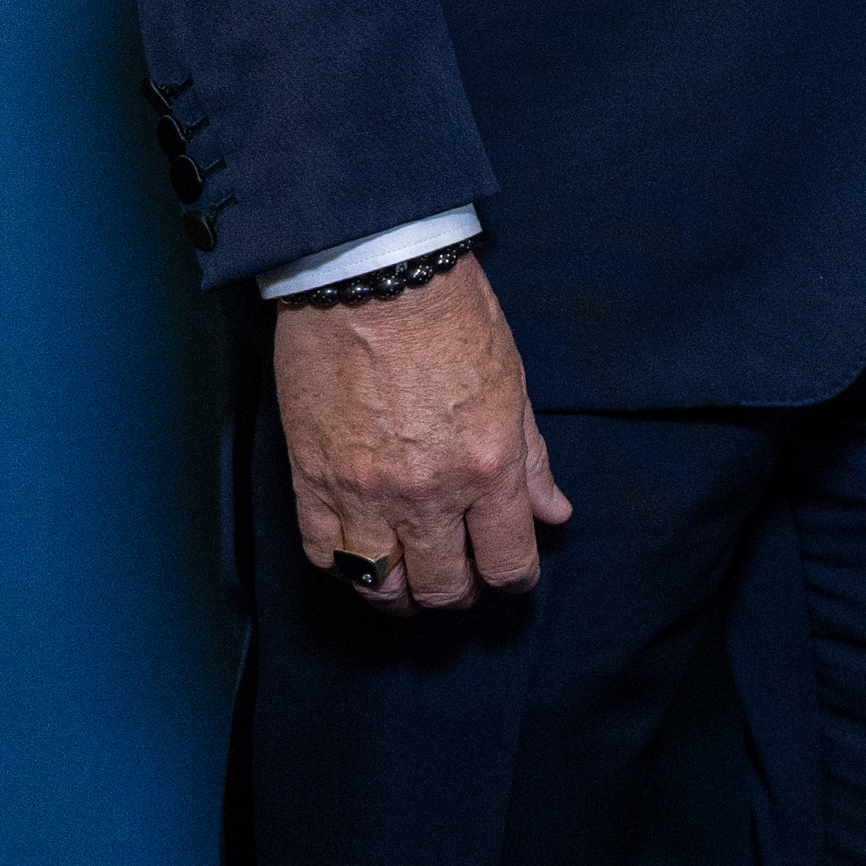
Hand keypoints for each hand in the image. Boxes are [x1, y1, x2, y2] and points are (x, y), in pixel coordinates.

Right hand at [280, 265, 571, 609]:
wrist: (370, 270)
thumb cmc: (450, 313)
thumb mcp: (512, 383)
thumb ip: (532, 460)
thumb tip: (554, 514)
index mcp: (487, 467)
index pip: (508, 563)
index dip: (514, 579)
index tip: (508, 573)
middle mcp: (428, 493)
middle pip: (444, 588)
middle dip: (459, 593)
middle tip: (459, 575)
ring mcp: (363, 492)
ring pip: (380, 587)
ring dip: (399, 595)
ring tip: (406, 579)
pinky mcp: (311, 478)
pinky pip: (323, 554)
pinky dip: (342, 566)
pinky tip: (358, 553)